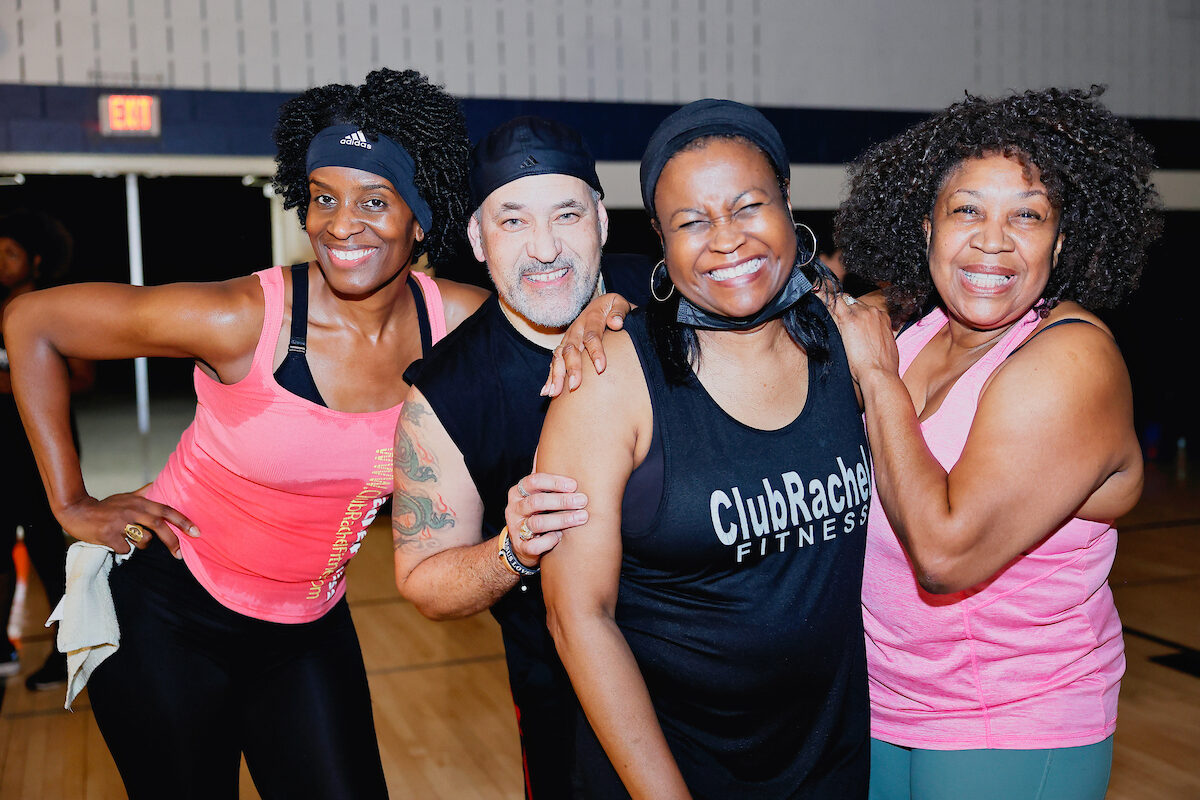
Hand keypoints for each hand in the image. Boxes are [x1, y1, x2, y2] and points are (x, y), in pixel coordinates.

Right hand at [57, 490, 199, 557]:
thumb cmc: (105, 507)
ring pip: (143, 540)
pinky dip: (123, 549)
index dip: (183, 521)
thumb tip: (159, 484)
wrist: (76, 511)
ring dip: (141, 545)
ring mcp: (119, 523)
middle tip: (180, 554)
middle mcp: (132, 511)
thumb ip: (144, 493)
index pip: (166, 510)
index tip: (197, 532)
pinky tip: (114, 542)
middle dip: (172, 541)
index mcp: (139, 502)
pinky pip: (126, 549)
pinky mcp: (108, 535)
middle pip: (159, 526)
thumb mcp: (126, 497)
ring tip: (130, 538)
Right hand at [504, 473, 588, 566]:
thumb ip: (542, 473)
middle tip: (583, 501)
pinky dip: (548, 541)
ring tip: (581, 518)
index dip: (554, 482)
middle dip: (561, 501)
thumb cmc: (536, 512)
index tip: (574, 484)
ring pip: (536, 523)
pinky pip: (534, 545)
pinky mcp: (521, 547)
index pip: (533, 481)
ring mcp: (516, 528)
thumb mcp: (535, 492)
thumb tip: (546, 443)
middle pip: (536, 502)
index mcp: (518, 492)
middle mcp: (514, 508)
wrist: (521, 544)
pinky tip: (560, 538)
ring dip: (561, 520)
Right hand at [542, 293, 631, 397]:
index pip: (592, 336)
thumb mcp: (619, 303)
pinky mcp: (564, 347)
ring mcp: (568, 339)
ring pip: (559, 357)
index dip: (595, 351)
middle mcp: (576, 329)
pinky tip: (547, 391)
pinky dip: (550, 376)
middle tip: (574, 386)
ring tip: (554, 393)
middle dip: (572, 368)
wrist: (600, 304)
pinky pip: (555, 362)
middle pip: (571, 349)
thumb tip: (616, 323)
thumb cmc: (613, 308)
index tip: (601, 368)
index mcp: (591, 318)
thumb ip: (619, 311)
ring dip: (556, 375)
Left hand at [823, 290, 900, 386]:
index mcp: (883, 318)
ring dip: (835, 308)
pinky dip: (827, 302)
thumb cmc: (882, 366)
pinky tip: (819, 301)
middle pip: (854, 304)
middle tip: (834, 319)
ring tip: (824, 309)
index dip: (855, 314)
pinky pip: (835, 304)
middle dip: (845, 310)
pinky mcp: (849, 319)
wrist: (879, 373)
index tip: (848, 320)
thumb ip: (877, 337)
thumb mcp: (884, 346)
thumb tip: (869, 340)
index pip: (865, 309)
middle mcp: (873, 312)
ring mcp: (861, 314)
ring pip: (844, 302)